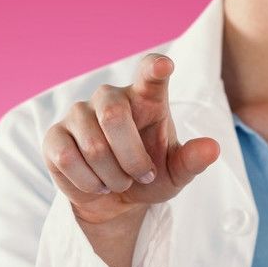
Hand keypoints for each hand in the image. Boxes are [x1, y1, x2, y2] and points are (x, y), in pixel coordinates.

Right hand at [42, 53, 220, 226]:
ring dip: (112, 177)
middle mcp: (109, 97)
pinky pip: (67, 159)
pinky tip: (95, 183)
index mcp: (145, 97)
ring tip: (118, 181)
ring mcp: (79, 113)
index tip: (164, 67)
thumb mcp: (176, 174)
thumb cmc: (149, 176)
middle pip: (114, 116)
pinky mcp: (55, 135)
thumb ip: (191, 161)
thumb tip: (212, 148)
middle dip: (131, 158)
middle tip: (142, 176)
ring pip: (93, 146)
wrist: (114, 199)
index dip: (154, 69)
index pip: (149, 72)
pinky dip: (87, 182)